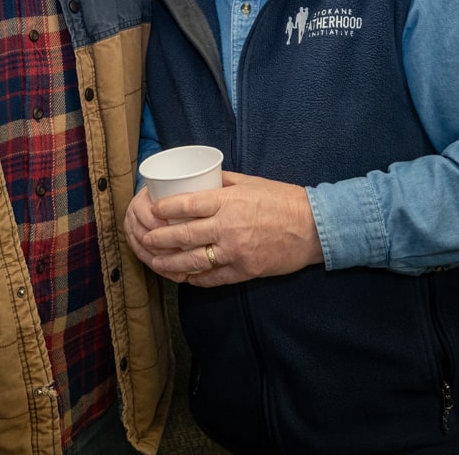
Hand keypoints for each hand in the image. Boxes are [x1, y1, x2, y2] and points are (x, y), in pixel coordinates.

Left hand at [126, 171, 323, 286]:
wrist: (313, 227)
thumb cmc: (281, 199)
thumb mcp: (249, 182)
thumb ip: (222, 182)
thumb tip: (198, 180)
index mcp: (227, 202)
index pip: (187, 205)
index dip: (165, 209)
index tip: (152, 210)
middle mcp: (227, 227)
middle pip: (184, 235)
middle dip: (160, 239)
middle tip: (146, 239)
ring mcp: (235, 252)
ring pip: (193, 260)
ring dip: (170, 263)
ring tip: (156, 262)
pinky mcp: (244, 271)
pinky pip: (213, 278)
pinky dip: (196, 279)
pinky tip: (183, 278)